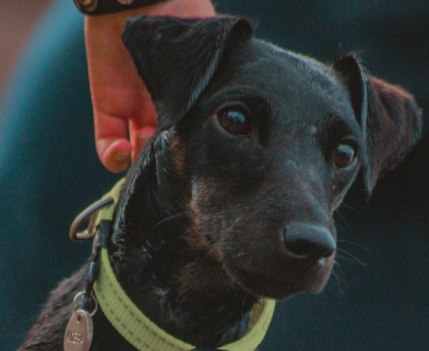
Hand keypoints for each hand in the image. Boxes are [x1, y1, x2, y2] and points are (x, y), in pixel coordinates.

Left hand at [84, 0, 214, 171]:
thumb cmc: (187, 19)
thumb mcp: (212, 56)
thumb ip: (221, 85)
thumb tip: (243, 119)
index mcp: (188, 103)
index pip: (189, 139)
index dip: (190, 157)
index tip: (195, 169)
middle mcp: (163, 111)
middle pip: (163, 151)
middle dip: (166, 167)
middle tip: (171, 173)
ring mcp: (134, 111)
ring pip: (136, 153)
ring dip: (139, 167)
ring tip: (147, 167)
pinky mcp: (107, 106)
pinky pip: (106, 141)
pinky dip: (112, 156)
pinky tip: (122, 152)